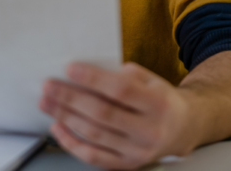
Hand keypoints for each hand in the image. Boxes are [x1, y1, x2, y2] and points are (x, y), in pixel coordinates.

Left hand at [39, 62, 195, 169]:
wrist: (183, 129)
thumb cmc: (161, 100)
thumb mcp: (151, 79)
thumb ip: (124, 75)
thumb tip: (87, 72)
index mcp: (158, 102)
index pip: (120, 90)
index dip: (93, 79)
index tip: (70, 69)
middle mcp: (149, 130)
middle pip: (102, 114)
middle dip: (70, 98)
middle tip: (49, 86)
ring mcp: (138, 151)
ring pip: (94, 135)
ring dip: (65, 118)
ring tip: (47, 103)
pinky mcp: (128, 165)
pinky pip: (93, 156)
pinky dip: (71, 142)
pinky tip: (57, 128)